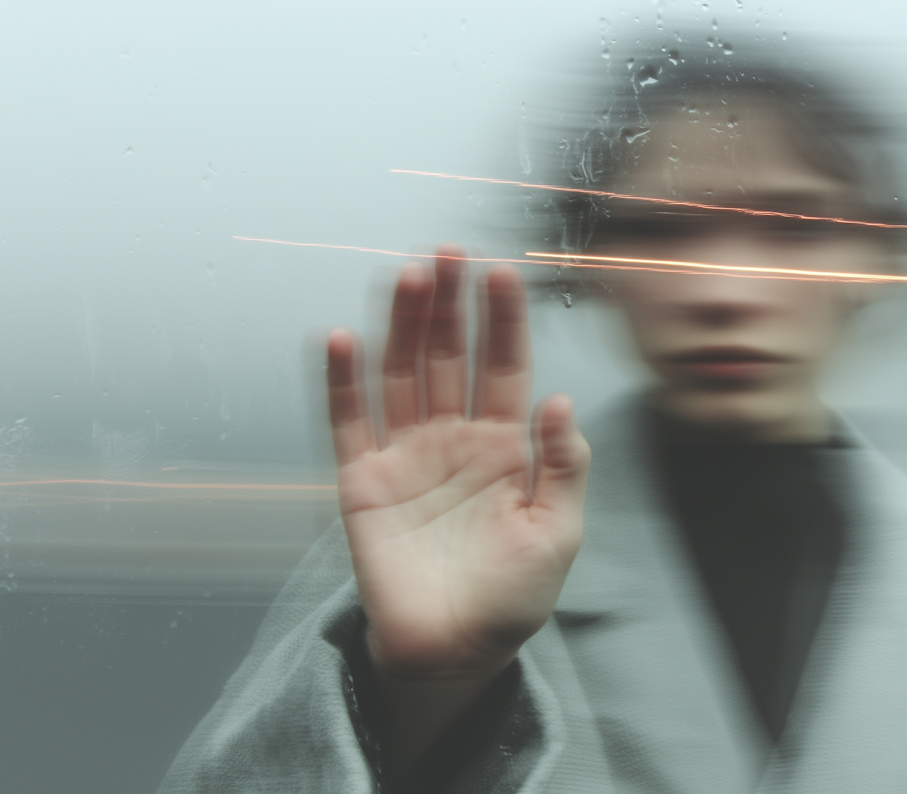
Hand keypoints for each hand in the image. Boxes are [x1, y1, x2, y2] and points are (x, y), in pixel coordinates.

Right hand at [326, 246, 588, 683]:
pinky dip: (342, 382)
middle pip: (448, 356)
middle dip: (449, 304)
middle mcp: (453, 438)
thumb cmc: (513, 597)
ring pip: (400, 374)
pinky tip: (342, 339)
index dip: (502, 320)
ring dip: (401, 325)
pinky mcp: (362, 482)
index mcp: (505, 445)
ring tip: (406, 276)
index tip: (502, 273)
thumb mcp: (558, 532)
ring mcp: (406, 455)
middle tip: (448, 253)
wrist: (456, 654)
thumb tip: (560, 398)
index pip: (504, 366)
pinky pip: (348, 423)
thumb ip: (564, 465)